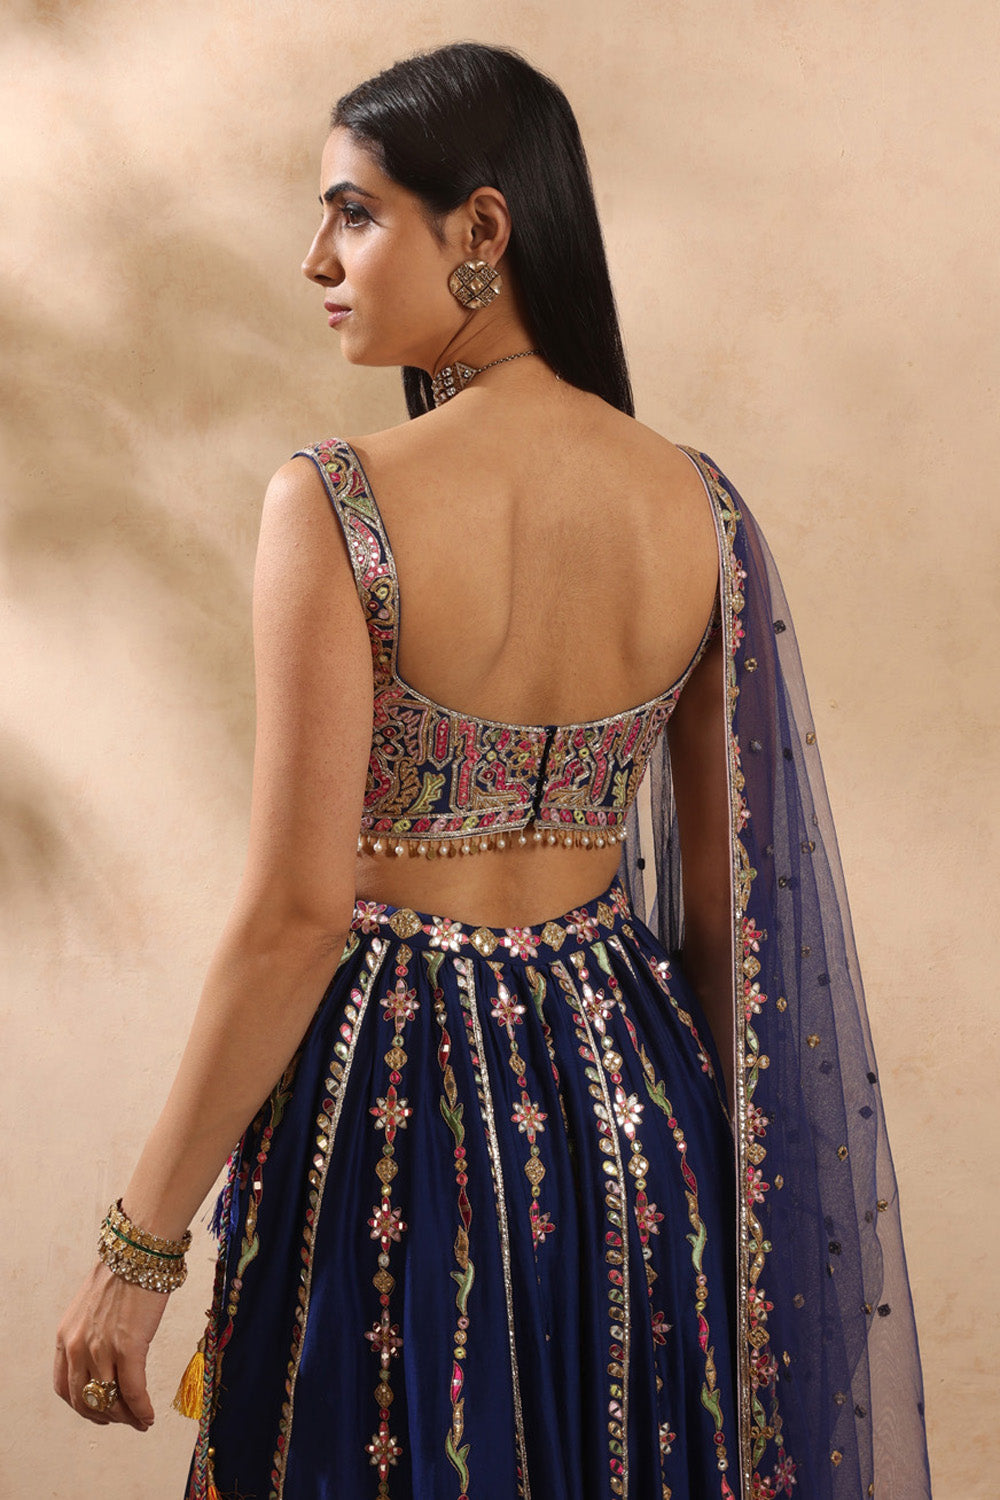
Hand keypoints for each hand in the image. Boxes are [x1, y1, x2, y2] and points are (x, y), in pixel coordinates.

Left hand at [54, 1261, 168, 1430]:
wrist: (138, 1252)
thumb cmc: (121, 1273)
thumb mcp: (91, 1308)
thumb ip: (90, 1335)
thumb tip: (106, 1360)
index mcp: (64, 1338)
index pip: (64, 1388)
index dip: (82, 1406)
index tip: (99, 1412)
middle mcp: (77, 1347)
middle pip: (85, 1400)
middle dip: (105, 1416)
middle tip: (123, 1419)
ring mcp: (101, 1349)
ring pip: (110, 1400)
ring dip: (126, 1416)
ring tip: (140, 1420)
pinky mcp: (129, 1348)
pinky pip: (133, 1391)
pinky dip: (141, 1409)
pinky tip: (149, 1415)